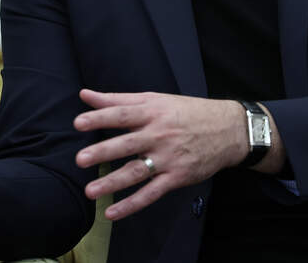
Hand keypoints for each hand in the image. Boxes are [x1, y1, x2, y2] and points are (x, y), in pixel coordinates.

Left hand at [72, 89, 246, 220]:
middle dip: (103, 152)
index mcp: (152, 113)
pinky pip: (151, 193)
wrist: (229, 130)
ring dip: (113, 183)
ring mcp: (168, 158)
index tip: (79, 123)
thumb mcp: (155, 99)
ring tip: (90, 191)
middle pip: (127, 144)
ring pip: (137, 172)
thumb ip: (117, 100)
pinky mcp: (177, 177)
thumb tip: (85, 95)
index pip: (122, 115)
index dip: (100, 118)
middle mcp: (159, 135)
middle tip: (80, 160)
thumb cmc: (187, 112)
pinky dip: (132, 205)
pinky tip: (112, 212)